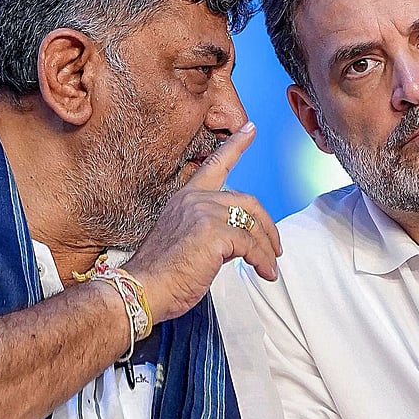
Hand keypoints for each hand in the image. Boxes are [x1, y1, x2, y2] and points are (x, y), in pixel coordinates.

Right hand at [123, 121, 281, 321]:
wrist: (143, 289)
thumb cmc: (161, 274)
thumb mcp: (186, 242)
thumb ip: (211, 232)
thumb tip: (238, 242)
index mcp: (186, 197)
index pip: (214, 164)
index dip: (236, 145)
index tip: (250, 128)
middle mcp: (195, 199)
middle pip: (247, 202)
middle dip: (267, 226)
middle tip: (275, 247)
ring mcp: (205, 213)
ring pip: (252, 225)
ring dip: (267, 248)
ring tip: (270, 266)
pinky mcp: (214, 233)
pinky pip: (251, 245)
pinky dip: (262, 261)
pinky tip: (263, 272)